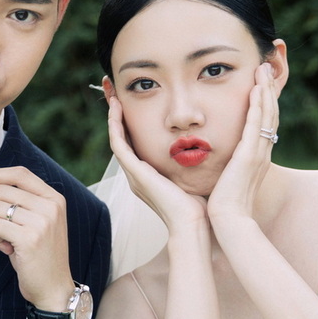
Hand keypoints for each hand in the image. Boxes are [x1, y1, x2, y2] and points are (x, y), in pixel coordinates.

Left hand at [0, 167, 75, 316]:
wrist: (54, 287)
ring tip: (9, 241)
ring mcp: (41, 221)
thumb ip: (10, 207)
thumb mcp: (30, 226)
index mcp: (54, 199)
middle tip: (4, 229)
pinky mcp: (29, 237)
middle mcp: (50, 206)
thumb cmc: (41, 257)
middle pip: (3, 190)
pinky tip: (8, 250)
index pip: (20, 173)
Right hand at [107, 94, 206, 228]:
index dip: (130, 123)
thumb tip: (205, 147)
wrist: (194, 225)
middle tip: (114, 93)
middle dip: (117, 116)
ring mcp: (134, 175)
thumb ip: (192, 163)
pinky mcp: (135, 173)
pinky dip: (115, 126)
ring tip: (112, 95)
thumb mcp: (193, 178)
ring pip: (116, 139)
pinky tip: (117, 109)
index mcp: (148, 176)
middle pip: (122, 139)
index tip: (131, 103)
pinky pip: (119, 145)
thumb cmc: (200, 206)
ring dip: (113, 117)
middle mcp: (137, 175)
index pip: (135, 144)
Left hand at [207, 63, 277, 222]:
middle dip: (268, 90)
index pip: (262, 124)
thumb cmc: (222, 205)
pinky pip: (256, 125)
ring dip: (265, 91)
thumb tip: (213, 157)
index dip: (264, 103)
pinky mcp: (250, 156)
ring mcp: (258, 154)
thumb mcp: (225, 179)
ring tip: (263, 70)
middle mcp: (261, 153)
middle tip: (265, 68)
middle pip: (270, 114)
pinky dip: (258, 106)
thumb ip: (223, 165)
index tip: (259, 84)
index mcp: (255, 158)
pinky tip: (256, 89)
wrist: (226, 221)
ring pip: (267, 115)